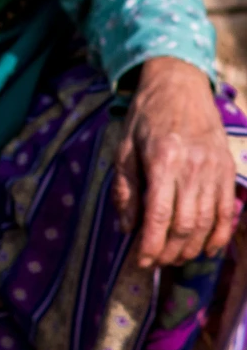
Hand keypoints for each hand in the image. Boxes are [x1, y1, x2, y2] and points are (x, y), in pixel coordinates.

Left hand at [114, 56, 237, 268]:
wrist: (179, 87)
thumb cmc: (145, 117)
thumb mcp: (124, 147)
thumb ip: (125, 188)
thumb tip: (128, 227)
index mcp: (162, 161)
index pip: (159, 215)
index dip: (151, 244)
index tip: (140, 262)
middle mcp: (193, 168)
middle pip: (185, 225)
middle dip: (169, 251)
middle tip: (154, 262)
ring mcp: (214, 171)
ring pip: (207, 223)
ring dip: (191, 248)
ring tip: (174, 258)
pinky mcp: (227, 172)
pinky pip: (227, 212)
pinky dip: (219, 236)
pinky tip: (206, 249)